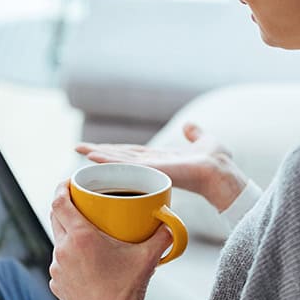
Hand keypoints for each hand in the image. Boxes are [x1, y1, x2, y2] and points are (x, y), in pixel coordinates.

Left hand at [49, 181, 162, 299]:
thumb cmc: (128, 291)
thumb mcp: (148, 258)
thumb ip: (162, 236)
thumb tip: (172, 222)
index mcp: (81, 238)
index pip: (59, 202)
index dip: (61, 187)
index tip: (68, 181)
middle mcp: (63, 250)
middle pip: (55, 217)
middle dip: (64, 206)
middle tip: (79, 201)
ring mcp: (57, 269)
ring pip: (58, 241)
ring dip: (68, 233)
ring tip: (85, 233)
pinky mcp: (57, 284)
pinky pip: (60, 263)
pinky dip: (69, 257)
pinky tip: (85, 261)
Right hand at [76, 122, 247, 210]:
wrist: (222, 173)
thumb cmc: (218, 163)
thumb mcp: (204, 141)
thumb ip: (194, 134)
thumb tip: (189, 126)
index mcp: (161, 159)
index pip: (132, 153)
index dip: (115, 150)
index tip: (98, 147)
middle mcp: (152, 165)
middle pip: (120, 157)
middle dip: (99, 153)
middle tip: (77, 148)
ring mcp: (151, 168)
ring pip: (119, 161)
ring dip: (99, 156)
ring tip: (80, 150)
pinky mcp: (152, 170)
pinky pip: (126, 164)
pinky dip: (109, 161)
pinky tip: (93, 156)